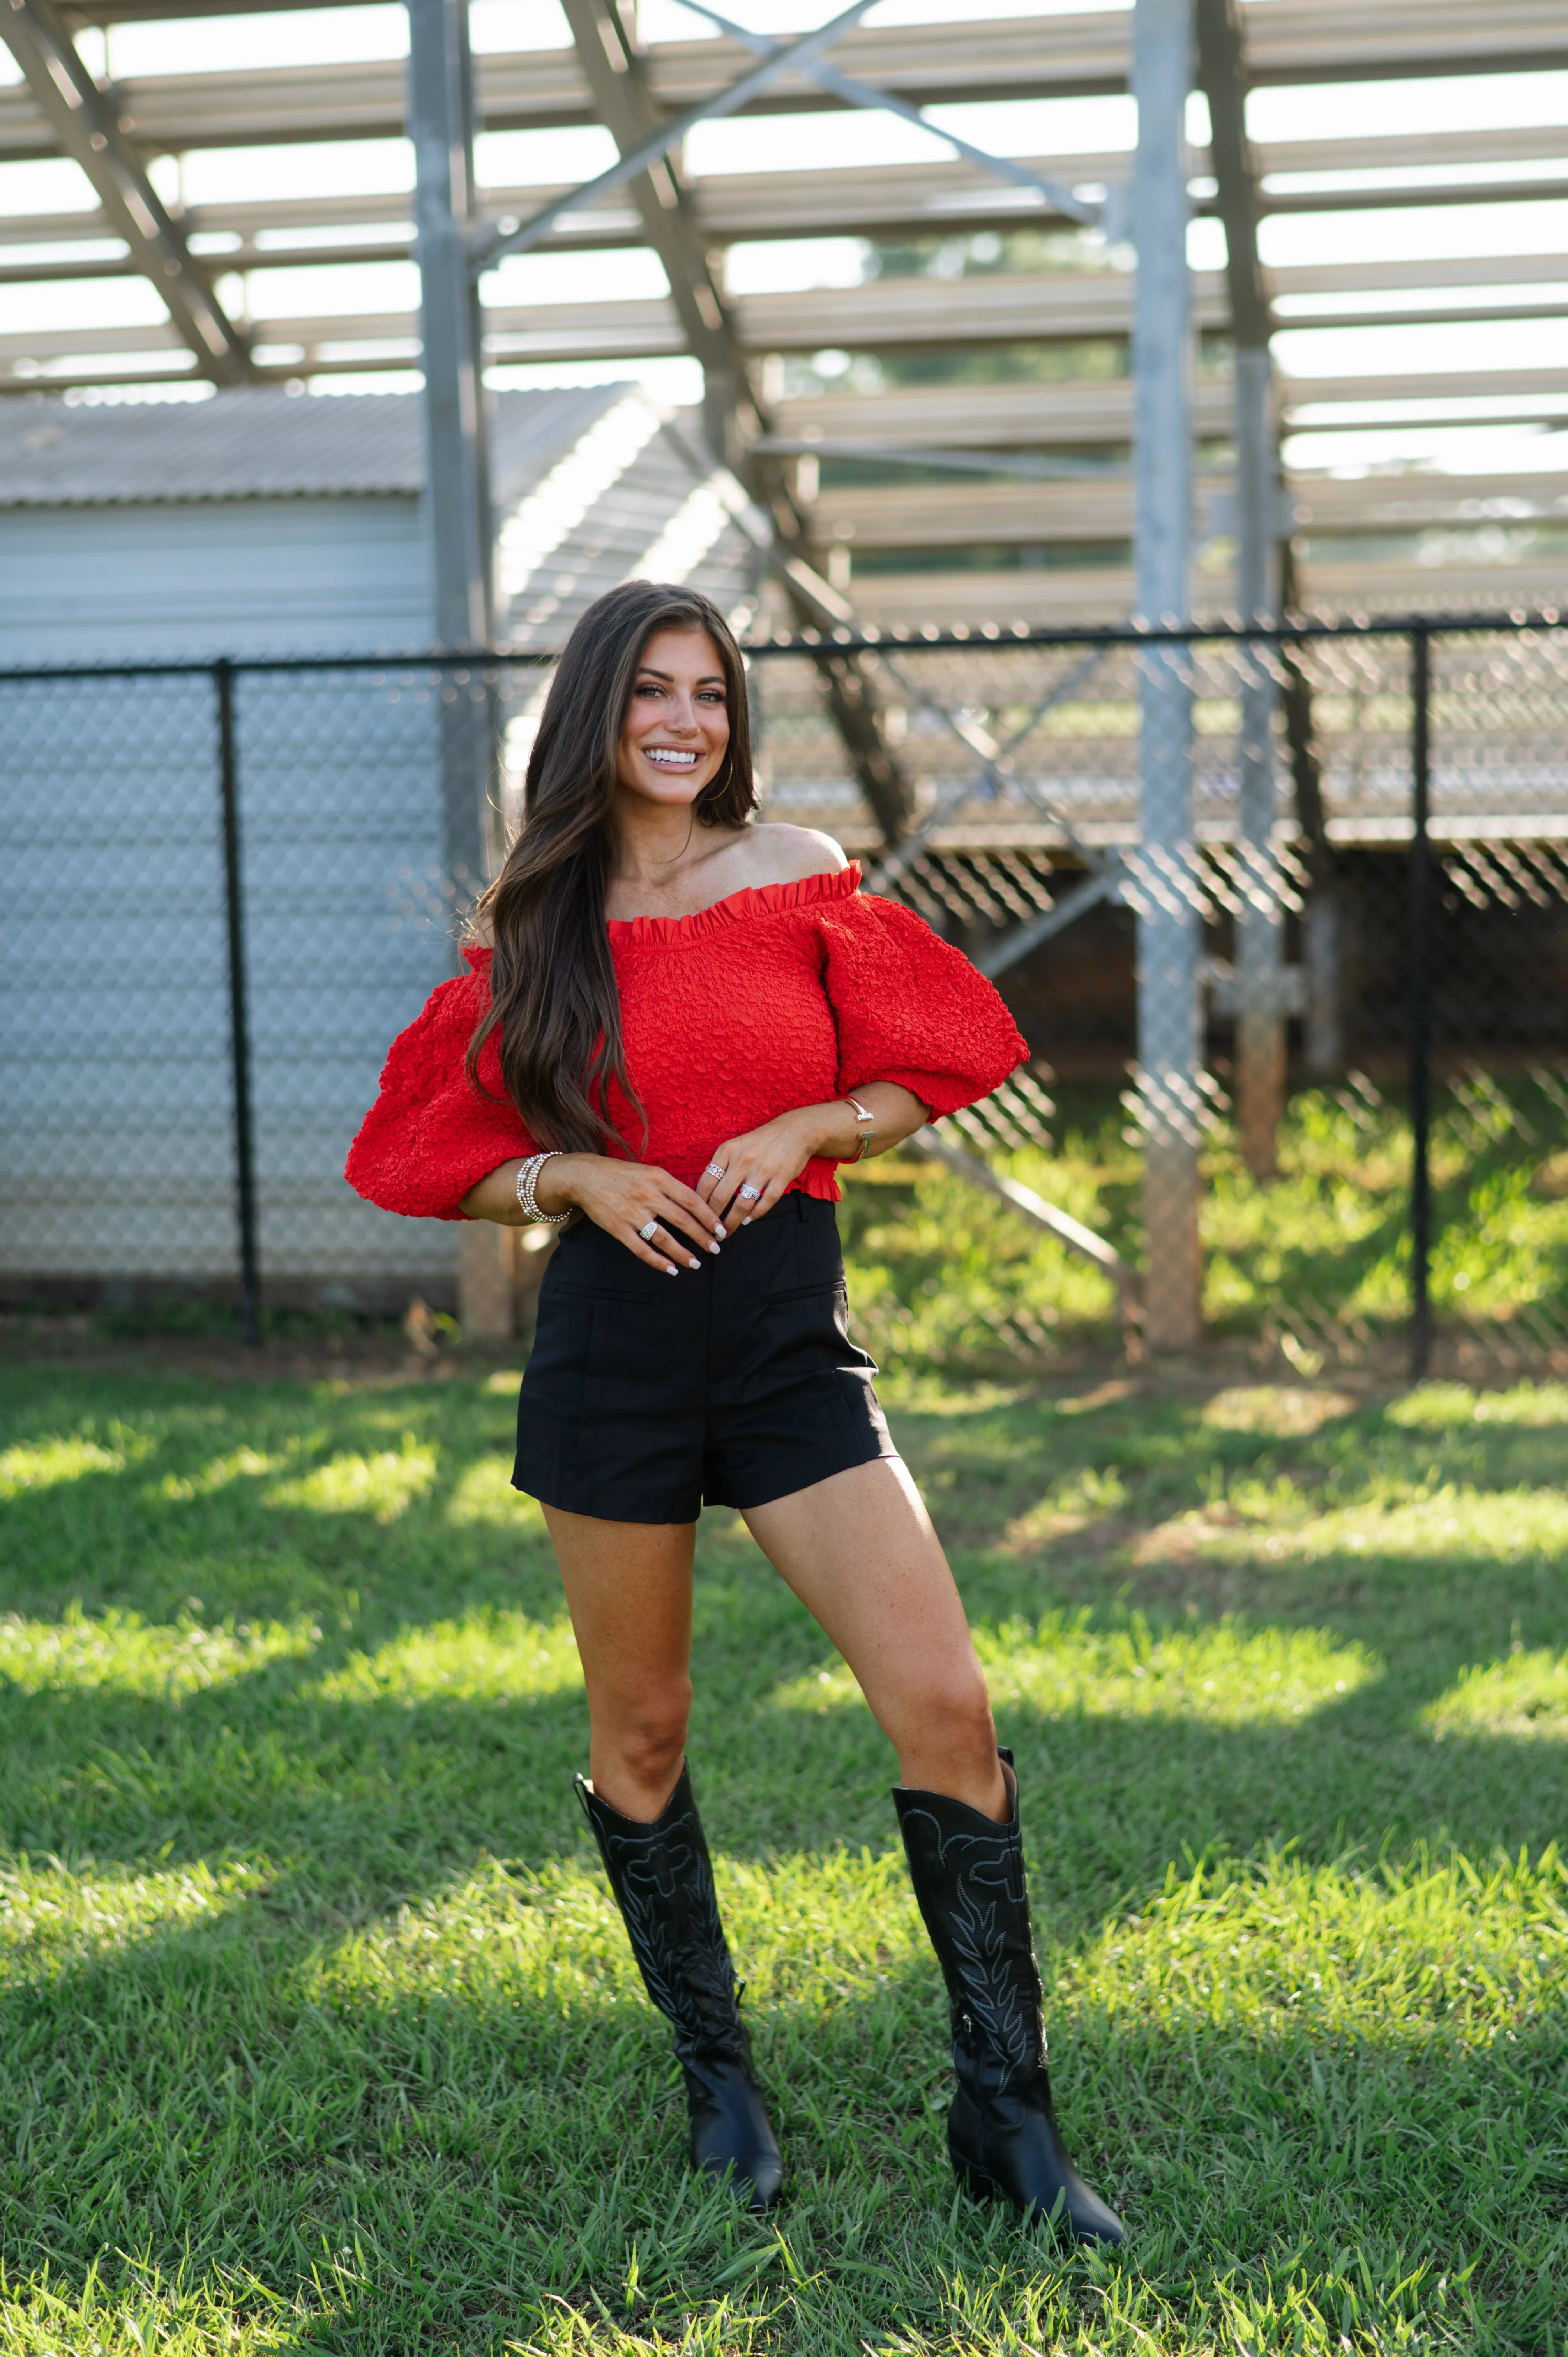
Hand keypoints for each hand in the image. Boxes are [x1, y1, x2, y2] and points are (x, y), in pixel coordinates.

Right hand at [540, 1153, 724, 1275]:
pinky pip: (642, 1249)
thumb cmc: (621, 1174)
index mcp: (658, 1177)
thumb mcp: (649, 1171)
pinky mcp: (618, 1228)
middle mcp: (647, 1194)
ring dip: (682, 1253)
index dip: (708, 1216)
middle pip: (682, 1220)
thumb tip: (695, 1205)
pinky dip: (658, 1261)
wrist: (584, 1177)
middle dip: (702, 1237)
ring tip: (696, 1263)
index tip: (721, 1229)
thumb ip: (670, 1186)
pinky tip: (671, 1269)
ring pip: (664, 1237)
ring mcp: (632, 1213)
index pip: (691, 1199)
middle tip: (716, 1248)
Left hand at [694, 1108, 829, 1228]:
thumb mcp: (736, 1146)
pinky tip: (748, 1221)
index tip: (697, 1217)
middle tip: (710, 1232)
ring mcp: (763, 1169)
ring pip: (742, 1204)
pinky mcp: (781, 1177)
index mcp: (727, 1150)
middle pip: (721, 1197)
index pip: (707, 1182)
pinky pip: (765, 1202)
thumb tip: (705, 1193)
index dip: (699, 1204)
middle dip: (713, 1219)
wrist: (795, 1131)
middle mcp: (743, 1159)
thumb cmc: (761, 1142)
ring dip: (732, 1222)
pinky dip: (755, 1215)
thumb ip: (721, 1165)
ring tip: (726, 1232)